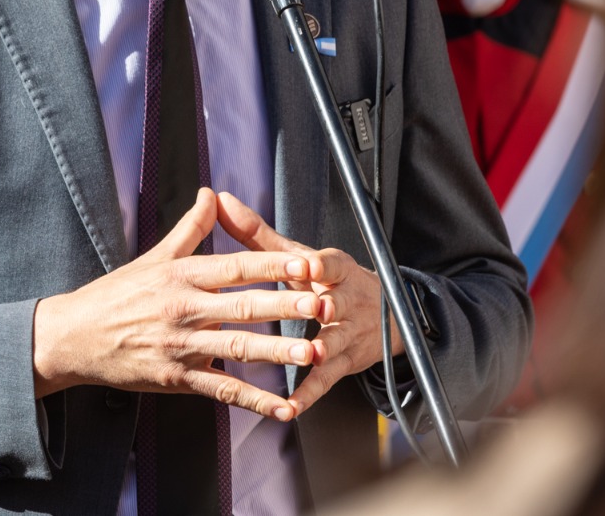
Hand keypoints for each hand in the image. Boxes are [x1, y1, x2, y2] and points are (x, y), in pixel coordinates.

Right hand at [32, 188, 320, 421]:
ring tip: (313, 352)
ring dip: (279, 352)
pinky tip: (284, 407)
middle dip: (287, 306)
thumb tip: (211, 194)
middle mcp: (184, 309)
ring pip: (238, 348)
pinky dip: (255, 400)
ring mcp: (182, 346)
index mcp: (181, 276)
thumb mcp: (153, 257)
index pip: (235, 267)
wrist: (74, 337)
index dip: (272, 265)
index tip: (305, 262)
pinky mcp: (177, 379)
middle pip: (244, 306)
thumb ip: (190, 228)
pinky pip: (222, 390)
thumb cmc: (115, 295)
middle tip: (323, 304)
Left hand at [216, 191, 401, 415]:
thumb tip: (220, 199)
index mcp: (335, 269)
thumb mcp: (299, 256)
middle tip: (317, 311)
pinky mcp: (347, 363)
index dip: (323, 264)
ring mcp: (349, 334)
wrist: (385, 315)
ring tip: (310, 355)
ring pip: (336, 341)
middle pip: (338, 302)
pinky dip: (310, 393)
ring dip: (324, 349)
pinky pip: (328, 380)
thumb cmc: (327, 281)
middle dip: (329, 306)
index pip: (333, 263)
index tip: (311, 264)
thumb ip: (258, 233)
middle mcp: (347, 300)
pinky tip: (291, 405)